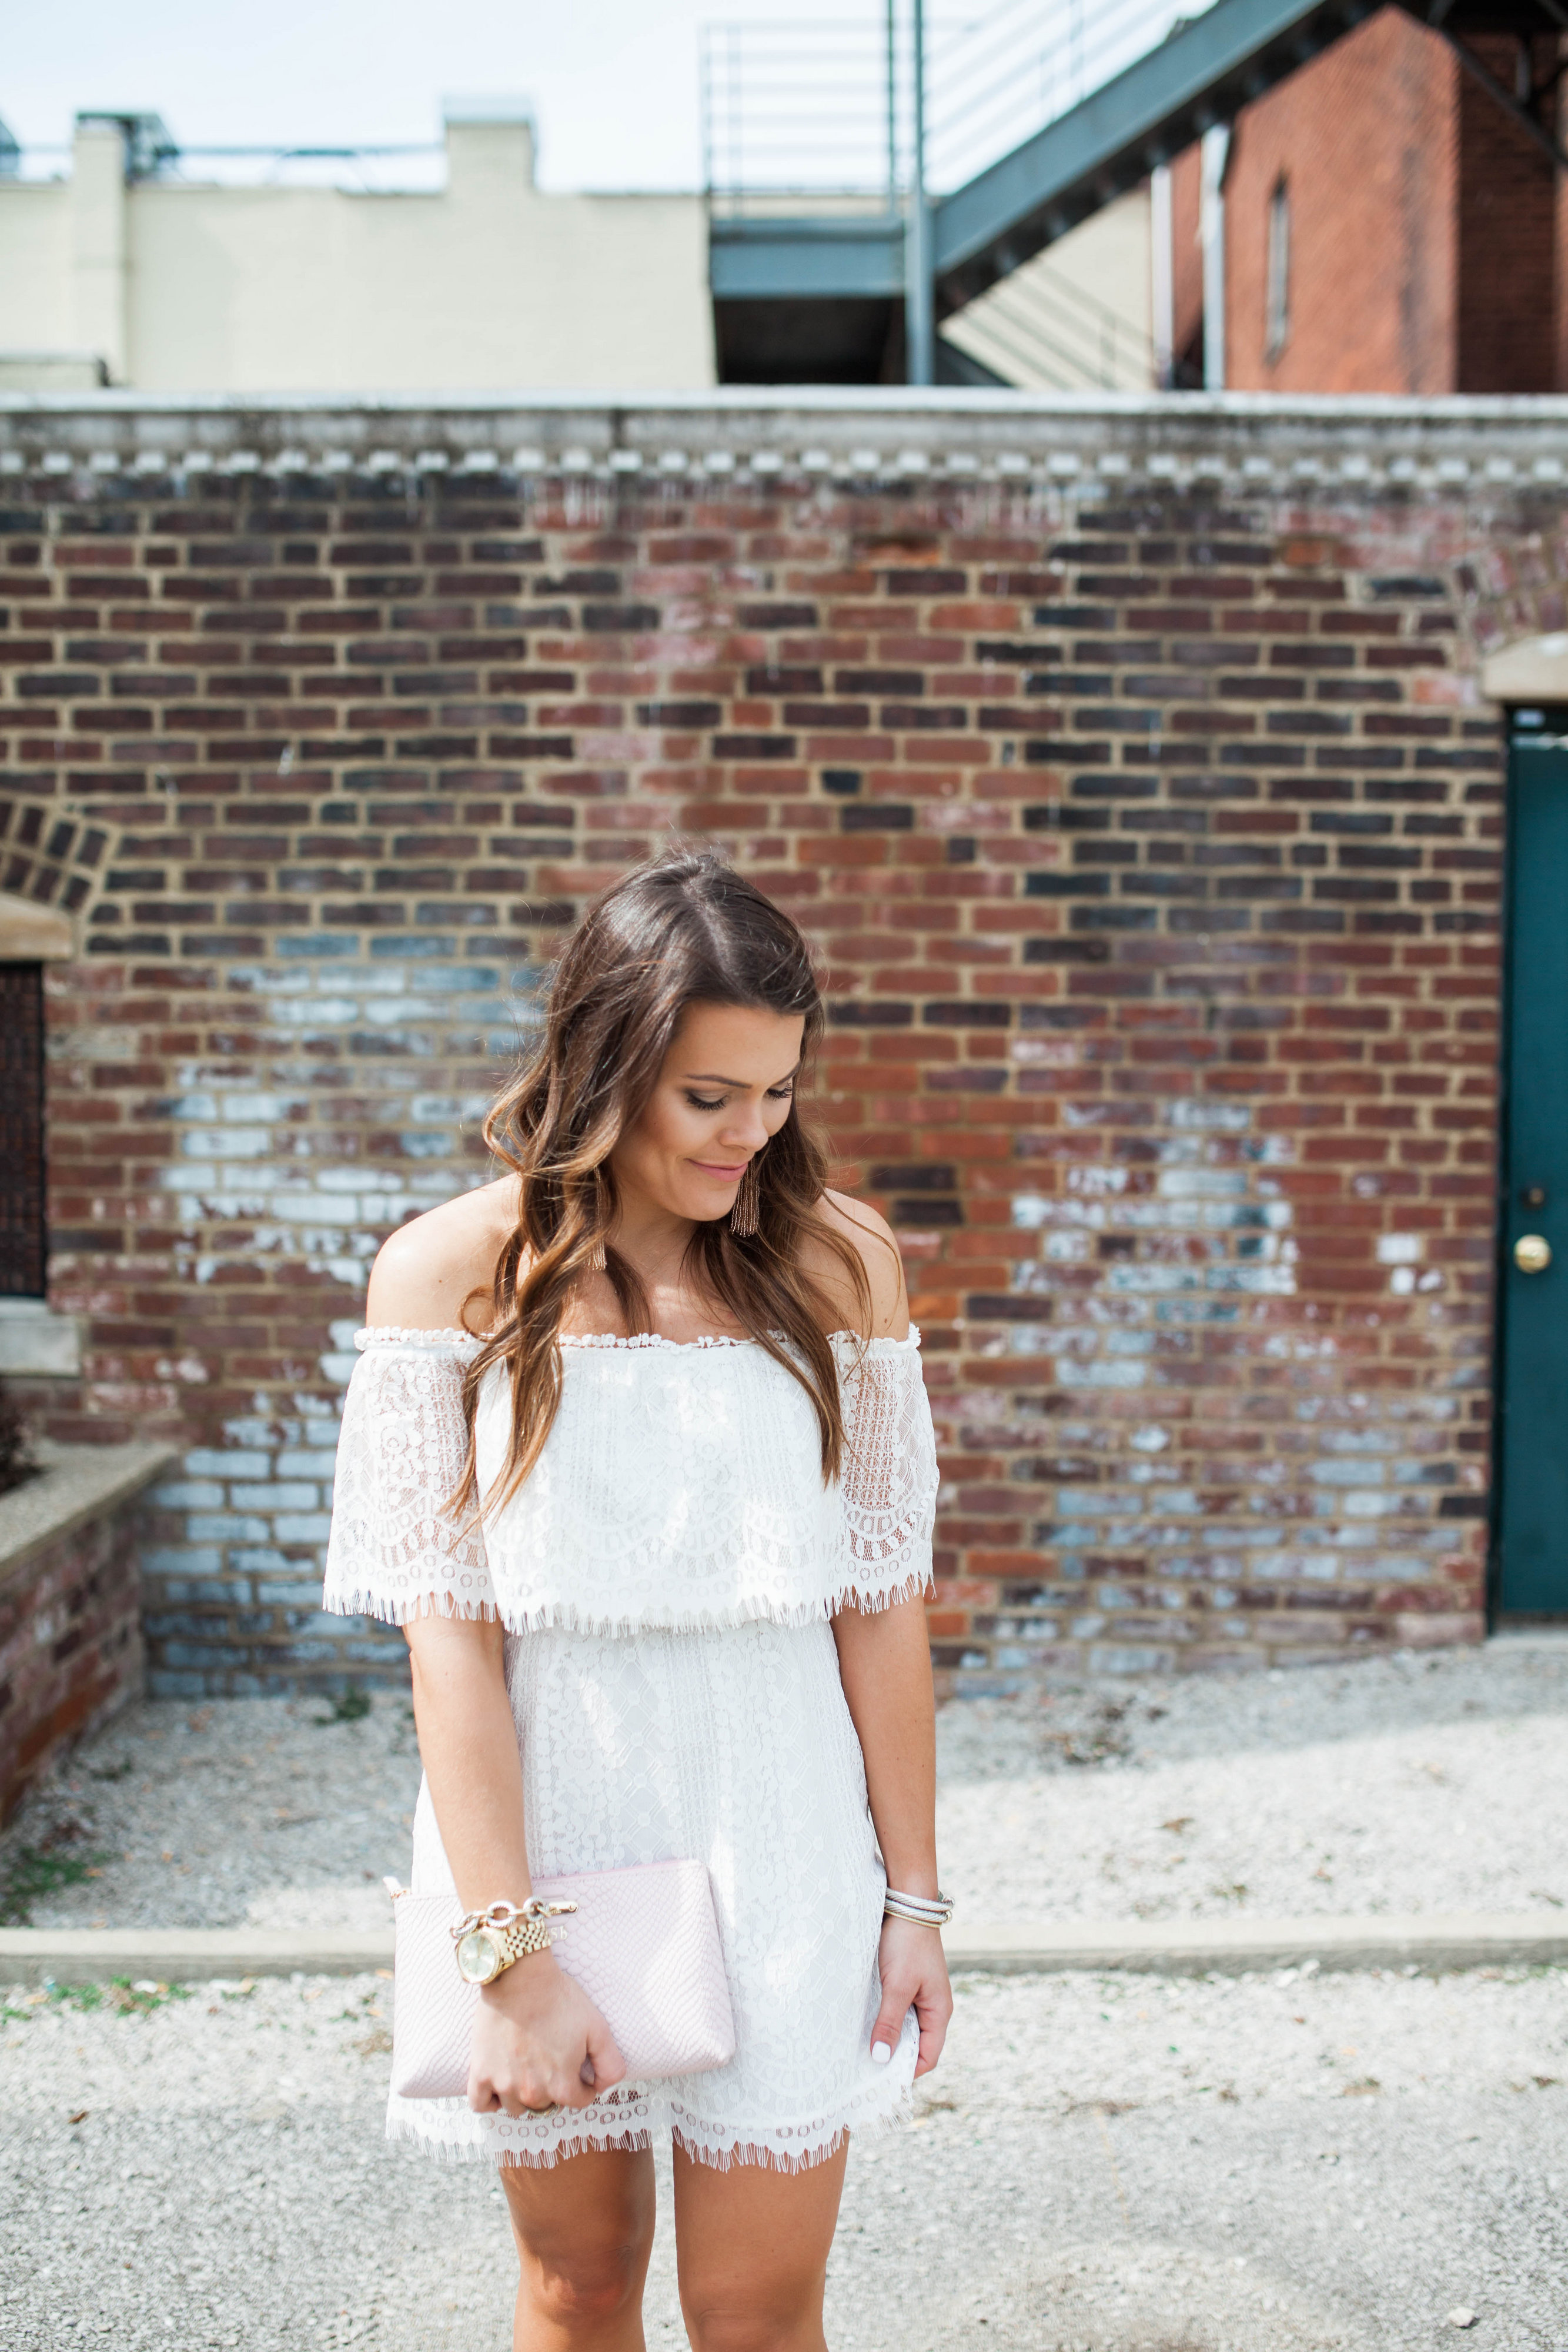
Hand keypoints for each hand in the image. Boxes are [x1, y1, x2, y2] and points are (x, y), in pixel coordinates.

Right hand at [467, 1952, 625, 2116]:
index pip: (579, 2101)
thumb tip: (603, 2087)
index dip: (583, 2085)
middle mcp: (532, 2093)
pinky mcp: (480, 2073)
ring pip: (515, 2107)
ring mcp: (504, 2085)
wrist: (521, 1978)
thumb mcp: (598, 2029)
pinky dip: (490, 2100)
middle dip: (552, 2088)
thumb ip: (610, 2065)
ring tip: (525, 2067)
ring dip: (522, 2094)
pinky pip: (481, 2104)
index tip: (577, 2068)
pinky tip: (499, 2085)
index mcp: (562, 2086)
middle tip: (549, 2060)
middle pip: (546, 2105)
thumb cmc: (559, 1999)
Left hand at [870, 1915, 952, 2078]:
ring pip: (903, 2028)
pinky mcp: (904, 1983)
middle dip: (893, 2057)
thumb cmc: (907, 1944)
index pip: (928, 2057)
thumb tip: (881, 2058)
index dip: (907, 2072)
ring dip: (886, 2037)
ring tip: (859, 2049)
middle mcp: (932, 2006)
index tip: (880, 2082)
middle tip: (864, 2069)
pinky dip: (881, 2019)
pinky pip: (895, 2011)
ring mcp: (918, 1994)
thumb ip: (890, 2022)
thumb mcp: (897, 1986)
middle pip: (915, 2045)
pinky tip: (861, 2022)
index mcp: (939, 2011)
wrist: (906, 1903)